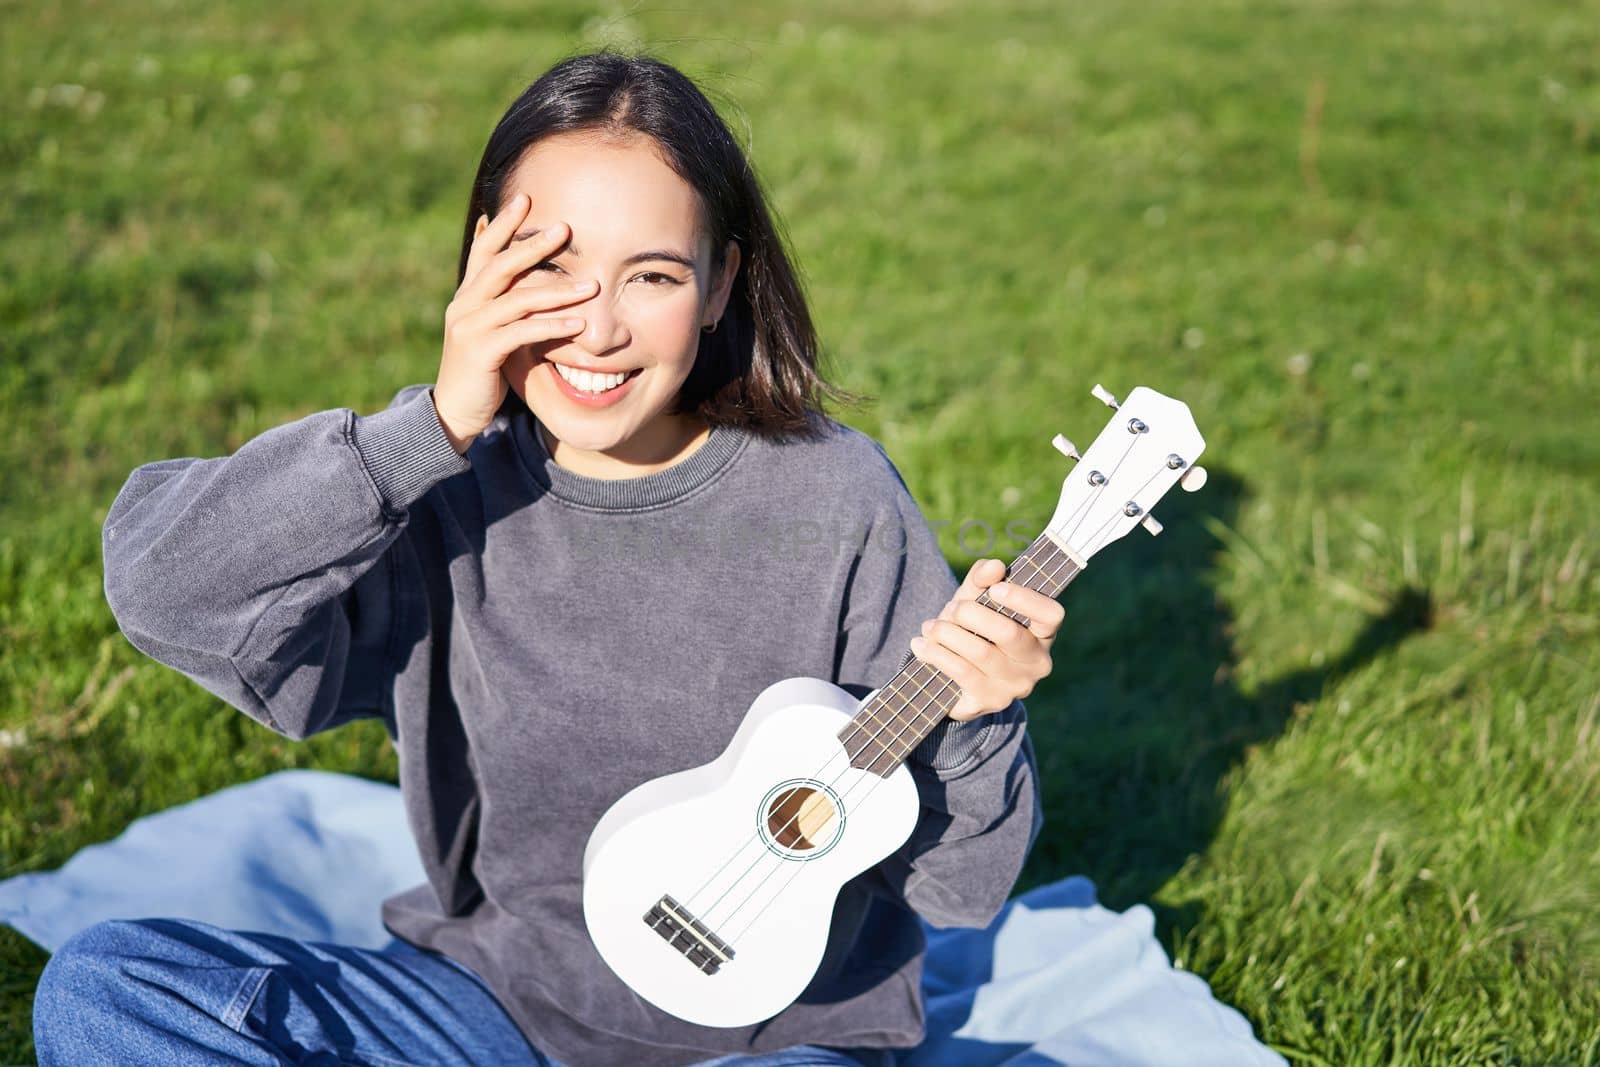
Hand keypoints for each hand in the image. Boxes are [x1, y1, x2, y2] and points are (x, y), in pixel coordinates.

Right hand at [432, 192, 597, 452]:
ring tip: (592, 285)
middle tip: (564, 227)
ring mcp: (469, 327)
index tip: (526, 197)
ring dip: (557, 290)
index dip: (504, 223)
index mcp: (468, 295)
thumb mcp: (492, 330)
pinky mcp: (480, 352)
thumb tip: (530, 281)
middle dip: (533, 244)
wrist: (454, 411)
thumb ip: (505, 305)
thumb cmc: (480, 370)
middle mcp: (465, 305)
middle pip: (501, 265)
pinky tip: (577, 324)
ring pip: (517, 299)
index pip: (485, 250)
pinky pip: (521, 333)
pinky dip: (551, 326)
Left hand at [907, 558, 1063, 720]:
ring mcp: (1013, 687)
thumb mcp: (976, 602)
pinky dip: (935, 654)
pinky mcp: (988, 702)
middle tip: (951, 608)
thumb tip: (994, 566)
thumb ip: (982, 580)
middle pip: (1009, 633)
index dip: (1026, 599)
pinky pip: (960, 673)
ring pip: (980, 652)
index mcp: (1042, 634)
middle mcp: (1035, 663)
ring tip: (929, 626)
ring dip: (947, 633)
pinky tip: (920, 645)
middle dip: (971, 614)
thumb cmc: (973, 631)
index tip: (995, 589)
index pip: (1051, 615)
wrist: (953, 680)